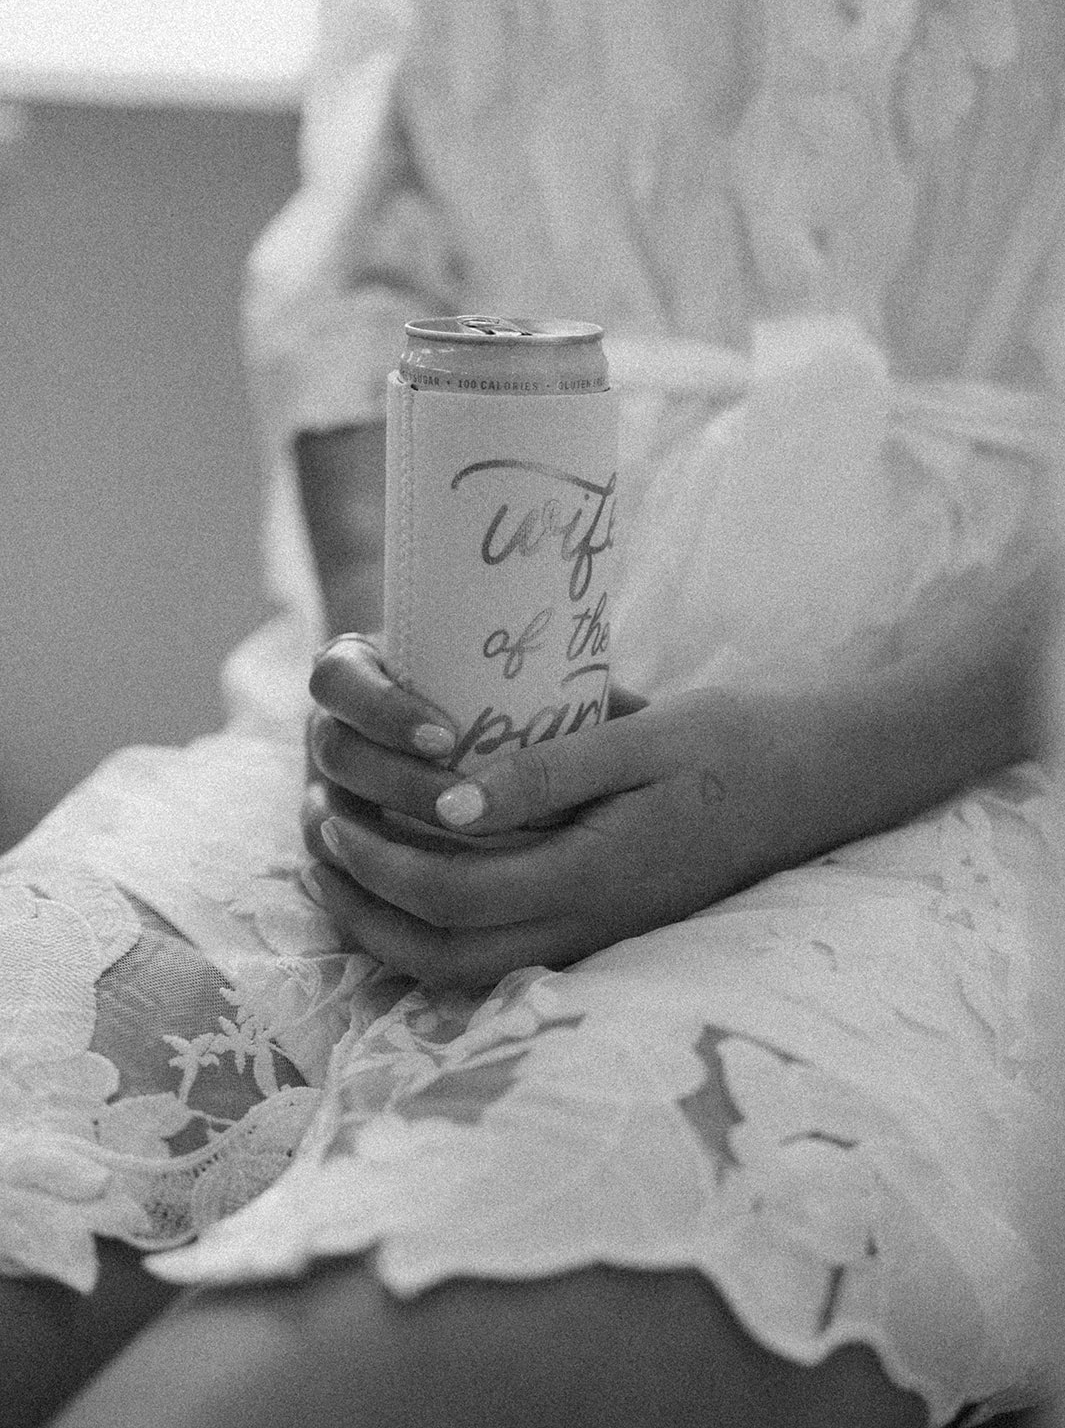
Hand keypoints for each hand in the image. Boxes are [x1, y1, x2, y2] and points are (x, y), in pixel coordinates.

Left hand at [302, 635, 768, 991]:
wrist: (815, 784)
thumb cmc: (731, 745)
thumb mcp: (643, 738)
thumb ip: (547, 773)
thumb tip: (448, 802)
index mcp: (594, 874)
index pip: (454, 895)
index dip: (379, 865)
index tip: (337, 812)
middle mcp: (589, 922)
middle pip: (444, 955)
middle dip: (364, 909)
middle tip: (320, 844)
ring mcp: (597, 934)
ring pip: (466, 971)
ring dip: (391, 930)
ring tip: (343, 868)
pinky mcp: (602, 926)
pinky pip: (498, 956)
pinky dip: (436, 933)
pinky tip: (410, 884)